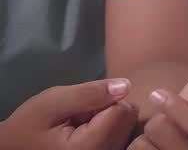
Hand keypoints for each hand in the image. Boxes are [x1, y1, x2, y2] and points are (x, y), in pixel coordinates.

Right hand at [0, 79, 139, 149]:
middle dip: (108, 111)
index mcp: (90, 148)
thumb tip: (126, 85)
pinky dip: (110, 130)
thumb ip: (89, 93)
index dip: (104, 101)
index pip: (123, 110)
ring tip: (81, 127)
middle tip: (79, 119)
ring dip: (109, 121)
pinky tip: (88, 135)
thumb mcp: (53, 102)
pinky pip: (124, 136)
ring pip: (129, 126)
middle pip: (130, 119)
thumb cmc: (31, 126)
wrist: (16, 149)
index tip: (80, 110)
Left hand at [127, 63, 187, 149]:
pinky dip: (137, 147)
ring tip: (159, 137)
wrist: (186, 139)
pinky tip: (151, 148)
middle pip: (165, 132)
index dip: (178, 107)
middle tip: (163, 120)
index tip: (158, 94)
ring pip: (144, 147)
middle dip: (158, 119)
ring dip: (146, 136)